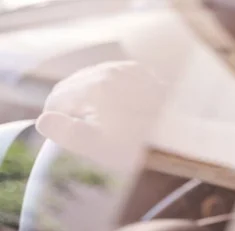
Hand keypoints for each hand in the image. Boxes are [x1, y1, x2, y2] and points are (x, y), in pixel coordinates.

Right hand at [36, 61, 166, 165]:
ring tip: (95, 121)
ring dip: (88, 97)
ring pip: (94, 79)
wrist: (182, 139)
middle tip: (76, 129)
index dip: (55, 117)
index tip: (61, 135)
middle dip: (70, 105)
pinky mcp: (143, 73)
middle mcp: (112, 71)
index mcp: (96, 86)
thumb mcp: (101, 146)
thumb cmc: (141, 147)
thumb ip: (68, 133)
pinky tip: (115, 110)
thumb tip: (43, 120)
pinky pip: (114, 78)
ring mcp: (129, 70)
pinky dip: (108, 90)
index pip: (59, 97)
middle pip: (75, 85)